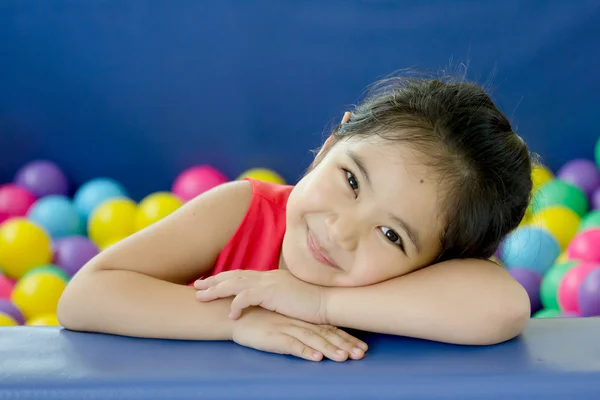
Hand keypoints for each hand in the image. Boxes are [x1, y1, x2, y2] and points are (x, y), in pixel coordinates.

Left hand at [195, 269, 325, 323]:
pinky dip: (236, 305)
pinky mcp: (271, 293)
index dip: (224, 278)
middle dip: (213, 281)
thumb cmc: (311, 303)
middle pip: (233, 276)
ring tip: (200, 298)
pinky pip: (246, 298)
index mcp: (270, 277)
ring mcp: (268, 283)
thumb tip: (265, 302)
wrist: (327, 302)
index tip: (209, 282)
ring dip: (216, 290)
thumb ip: (275, 297)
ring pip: (234, 284)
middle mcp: (266, 277)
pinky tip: (230, 315)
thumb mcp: (289, 297)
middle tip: (196, 286)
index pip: (242, 275)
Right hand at [231, 307, 366, 361]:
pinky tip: (316, 357)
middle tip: (362, 354)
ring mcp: (287, 329)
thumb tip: (314, 333)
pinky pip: (292, 345)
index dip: (346, 338)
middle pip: (326, 334)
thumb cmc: (260, 317)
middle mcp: (298, 323)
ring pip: (313, 340)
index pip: (329, 328)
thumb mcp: (283, 319)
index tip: (362, 347)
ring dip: (330, 349)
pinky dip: (305, 351)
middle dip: (345, 345)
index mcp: (302, 319)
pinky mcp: (274, 337)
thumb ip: (298, 324)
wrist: (236, 314)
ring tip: (344, 358)